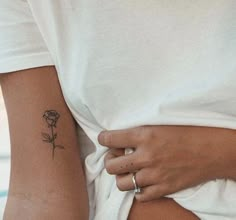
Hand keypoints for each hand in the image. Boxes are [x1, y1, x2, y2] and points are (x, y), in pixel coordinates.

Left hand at [98, 125, 225, 201]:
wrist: (213, 149)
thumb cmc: (189, 131)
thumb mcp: (161, 123)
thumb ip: (140, 129)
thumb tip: (122, 134)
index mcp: (144, 135)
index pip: (110, 139)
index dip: (103, 138)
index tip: (104, 138)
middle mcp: (146, 156)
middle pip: (111, 166)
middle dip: (109, 160)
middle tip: (117, 155)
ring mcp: (154, 175)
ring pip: (121, 183)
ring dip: (122, 176)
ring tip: (128, 170)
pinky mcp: (164, 189)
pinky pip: (140, 196)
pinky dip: (138, 189)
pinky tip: (143, 181)